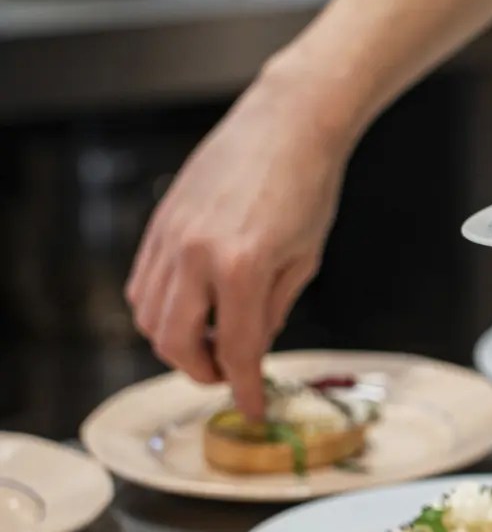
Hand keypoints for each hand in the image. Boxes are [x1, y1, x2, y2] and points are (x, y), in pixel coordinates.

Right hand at [126, 67, 346, 415]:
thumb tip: (250, 349)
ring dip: (178, 342)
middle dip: (202, 371)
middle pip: (176, 344)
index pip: (236, 350)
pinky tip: (193, 307)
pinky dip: (160, 309)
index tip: (254, 408)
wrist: (287, 123)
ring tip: (214, 339)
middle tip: (230, 373)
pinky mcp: (160, 223)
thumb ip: (272, 311)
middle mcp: (196, 254)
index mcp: (243, 267)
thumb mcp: (305, 260)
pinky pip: (142, 285)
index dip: (244, 388)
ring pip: (150, 318)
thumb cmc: (308, 185)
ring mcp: (171, 237)